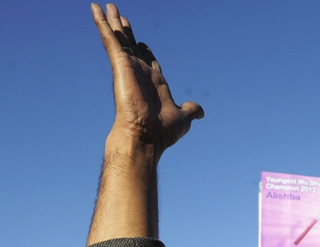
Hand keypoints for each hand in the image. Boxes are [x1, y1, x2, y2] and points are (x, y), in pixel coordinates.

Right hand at [92, 4, 202, 154]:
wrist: (146, 136)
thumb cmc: (162, 132)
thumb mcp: (183, 117)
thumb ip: (190, 110)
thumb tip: (199, 112)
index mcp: (155, 85)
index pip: (149, 64)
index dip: (147, 53)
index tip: (144, 44)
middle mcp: (140, 74)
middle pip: (132, 48)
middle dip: (128, 34)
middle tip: (122, 18)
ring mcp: (129, 68)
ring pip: (120, 40)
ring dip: (113, 23)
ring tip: (107, 6)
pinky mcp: (120, 64)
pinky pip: (110, 39)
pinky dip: (102, 24)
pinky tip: (95, 8)